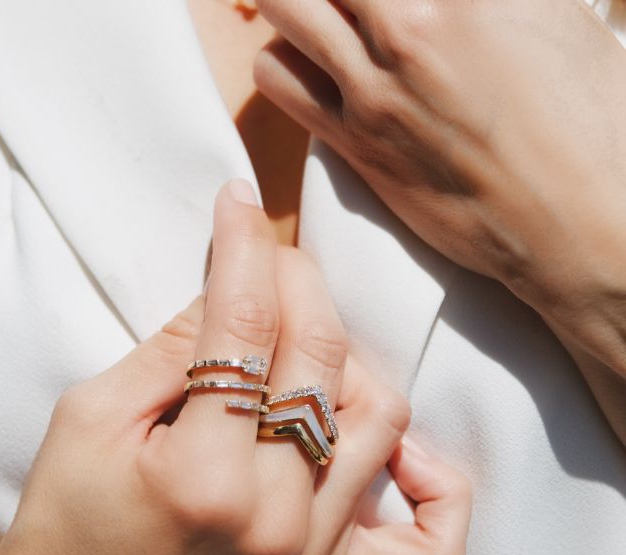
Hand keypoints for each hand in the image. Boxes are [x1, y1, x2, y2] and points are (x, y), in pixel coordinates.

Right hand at [0, 180, 470, 554]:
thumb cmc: (61, 522)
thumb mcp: (91, 416)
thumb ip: (171, 346)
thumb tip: (234, 285)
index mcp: (202, 478)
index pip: (247, 326)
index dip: (244, 248)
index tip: (240, 205)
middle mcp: (272, 520)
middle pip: (320, 357)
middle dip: (295, 284)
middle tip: (266, 262)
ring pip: (378, 418)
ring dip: (345, 358)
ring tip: (299, 346)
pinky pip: (427, 546)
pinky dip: (434, 489)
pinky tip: (401, 452)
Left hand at [254, 0, 625, 360]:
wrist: (577, 219)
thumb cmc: (590, 117)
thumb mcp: (553, 11)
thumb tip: (453, 0)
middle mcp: (409, 23)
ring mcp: (374, 85)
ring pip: (282, 3)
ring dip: (297, 1)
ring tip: (325, 11)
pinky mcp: (356, 142)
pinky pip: (278, 79)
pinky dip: (285, 59)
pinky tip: (316, 65)